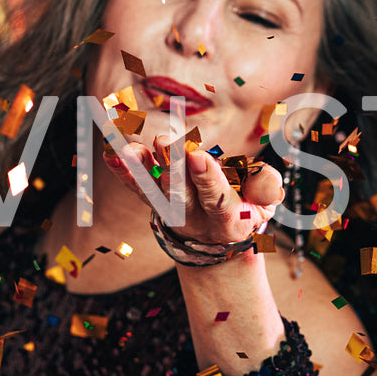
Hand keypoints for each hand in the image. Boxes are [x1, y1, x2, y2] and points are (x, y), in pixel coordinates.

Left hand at [102, 135, 284, 244]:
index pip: (217, 199)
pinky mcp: (153, 201)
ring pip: (154, 190)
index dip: (207, 179)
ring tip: (128, 149)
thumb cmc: (247, 204)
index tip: (198, 156)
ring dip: (141, 169)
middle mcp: (195, 218)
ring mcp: (170, 210)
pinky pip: (136, 187)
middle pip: (180, 194)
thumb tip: (265, 182)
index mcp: (228, 220)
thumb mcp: (265, 201)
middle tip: (164, 141)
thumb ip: (266, 187)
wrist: (218, 234)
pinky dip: (122, 173)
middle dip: (172, 167)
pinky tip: (110, 154)